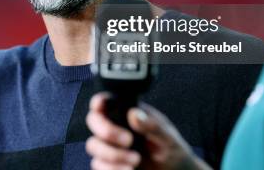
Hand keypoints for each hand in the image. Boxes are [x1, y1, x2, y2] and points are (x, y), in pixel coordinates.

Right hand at [86, 93, 209, 169]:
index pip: (106, 101)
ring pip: (93, 145)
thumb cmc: (171, 149)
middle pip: (93, 120)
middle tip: (128, 140)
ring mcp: (109, 145)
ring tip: (136, 160)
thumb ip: (152, 125)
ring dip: (113, 154)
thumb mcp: (168, 136)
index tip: (101, 105)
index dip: (99, 101)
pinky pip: (98, 165)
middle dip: (107, 131)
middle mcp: (114, 126)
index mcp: (127, 112)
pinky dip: (112, 168)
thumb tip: (134, 114)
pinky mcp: (108, 164)